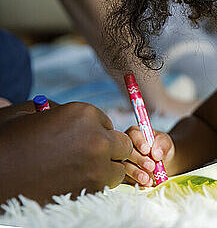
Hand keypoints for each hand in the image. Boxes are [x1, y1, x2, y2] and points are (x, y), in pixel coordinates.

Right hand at [0, 102, 132, 204]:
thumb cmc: (7, 142)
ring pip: (118, 168)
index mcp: (83, 114)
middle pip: (122, 145)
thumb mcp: (30, 112)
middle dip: (109, 149)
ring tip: (79, 169)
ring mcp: (96, 167)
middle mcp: (97, 139)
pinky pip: (104, 186)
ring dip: (105, 168)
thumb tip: (71, 113)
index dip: (96, 131)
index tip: (81, 138)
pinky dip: (94, 185)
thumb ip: (58, 108)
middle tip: (87, 155)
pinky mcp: (90, 191)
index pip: (107, 122)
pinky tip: (72, 181)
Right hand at [124, 125, 173, 186]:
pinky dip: (137, 182)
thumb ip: (162, 145)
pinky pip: (127, 178)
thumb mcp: (165, 142)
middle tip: (151, 167)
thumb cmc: (162, 147)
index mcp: (134, 133)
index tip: (147, 150)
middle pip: (127, 152)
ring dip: (137, 173)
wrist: (163, 162)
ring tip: (148, 179)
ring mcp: (122, 160)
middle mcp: (125, 146)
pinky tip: (146, 184)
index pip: (133, 135)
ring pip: (125, 167)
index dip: (139, 143)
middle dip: (139, 160)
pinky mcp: (123, 173)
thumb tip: (157, 154)